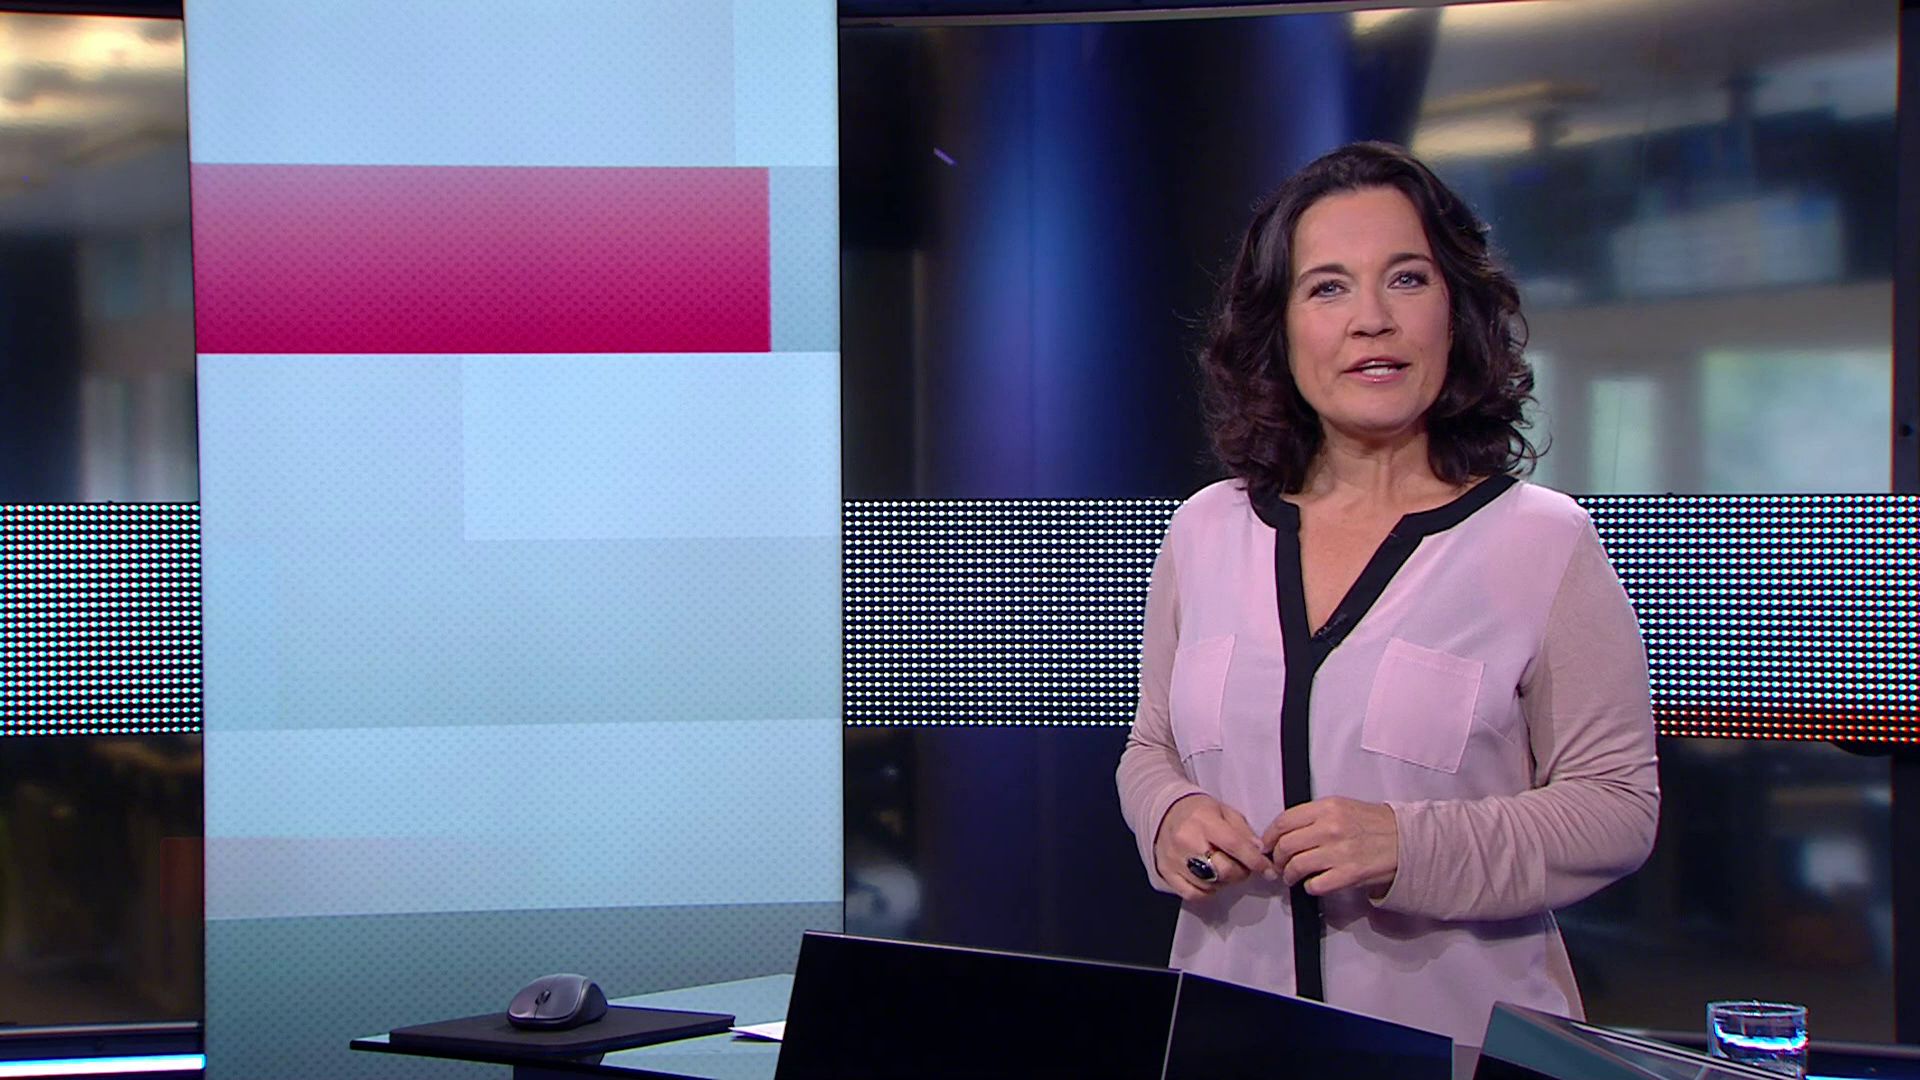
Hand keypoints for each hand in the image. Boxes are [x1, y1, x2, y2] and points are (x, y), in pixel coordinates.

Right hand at [1152, 793, 1275, 900]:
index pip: (1234, 845)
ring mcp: (1174, 859)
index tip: (1268, 870)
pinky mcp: (1166, 872)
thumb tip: (1260, 851)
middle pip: (1224, 870)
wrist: (1163, 812)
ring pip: (1210, 885)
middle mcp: (1187, 840)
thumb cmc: (1197, 811)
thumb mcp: (1223, 811)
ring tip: (1223, 869)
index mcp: (1203, 821)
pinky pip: (1193, 894)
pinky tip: (1210, 880)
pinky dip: (1207, 891)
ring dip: (1224, 882)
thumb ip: (1243, 831)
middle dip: (1241, 872)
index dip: (1255, 861)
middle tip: (1243, 866)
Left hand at [1262, 797, 1398, 897]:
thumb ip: (1314, 816)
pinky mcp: (1349, 874)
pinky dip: (1310, 887)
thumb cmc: (1374, 824)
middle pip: (1286, 845)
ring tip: (1292, 877)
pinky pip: (1315, 885)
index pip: (1284, 821)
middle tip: (1279, 864)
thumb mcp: (1343, 807)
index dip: (1270, 836)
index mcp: (1327, 808)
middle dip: (1277, 858)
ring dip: (1289, 875)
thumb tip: (1285, 831)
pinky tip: (1313, 884)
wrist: (1406, 841)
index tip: (1267, 845)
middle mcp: (1330, 828)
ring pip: (1297, 866)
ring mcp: (1339, 852)